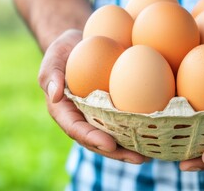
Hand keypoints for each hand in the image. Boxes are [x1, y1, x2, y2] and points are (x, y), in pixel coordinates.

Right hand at [38, 29, 147, 163]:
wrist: (81, 45)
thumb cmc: (65, 50)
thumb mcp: (54, 56)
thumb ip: (51, 73)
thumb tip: (55, 94)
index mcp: (64, 110)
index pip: (75, 128)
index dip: (91, 138)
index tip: (109, 144)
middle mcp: (81, 118)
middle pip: (96, 140)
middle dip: (116, 152)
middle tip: (138, 159)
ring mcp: (96, 116)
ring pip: (111, 137)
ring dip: (129, 149)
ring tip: (149, 156)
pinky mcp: (110, 109)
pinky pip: (122, 123)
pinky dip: (135, 132)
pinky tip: (153, 137)